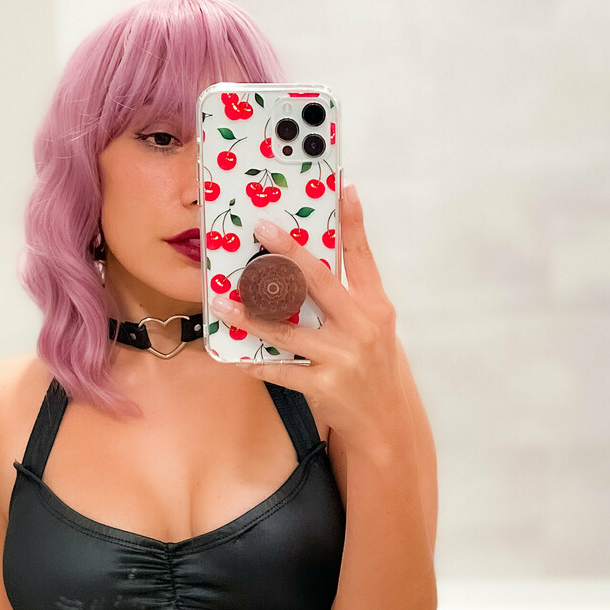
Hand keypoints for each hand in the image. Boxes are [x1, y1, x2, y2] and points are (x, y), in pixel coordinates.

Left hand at [209, 181, 404, 451]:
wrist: (385, 421)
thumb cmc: (373, 365)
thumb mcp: (372, 324)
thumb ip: (350, 293)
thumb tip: (316, 257)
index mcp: (375, 306)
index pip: (362, 256)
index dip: (353, 222)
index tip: (343, 187)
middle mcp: (361, 326)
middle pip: (319, 282)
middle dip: (288, 254)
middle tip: (262, 230)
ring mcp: (342, 357)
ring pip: (288, 330)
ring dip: (251, 315)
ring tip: (224, 302)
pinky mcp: (324, 386)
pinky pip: (281, 370)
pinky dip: (256, 363)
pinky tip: (236, 356)